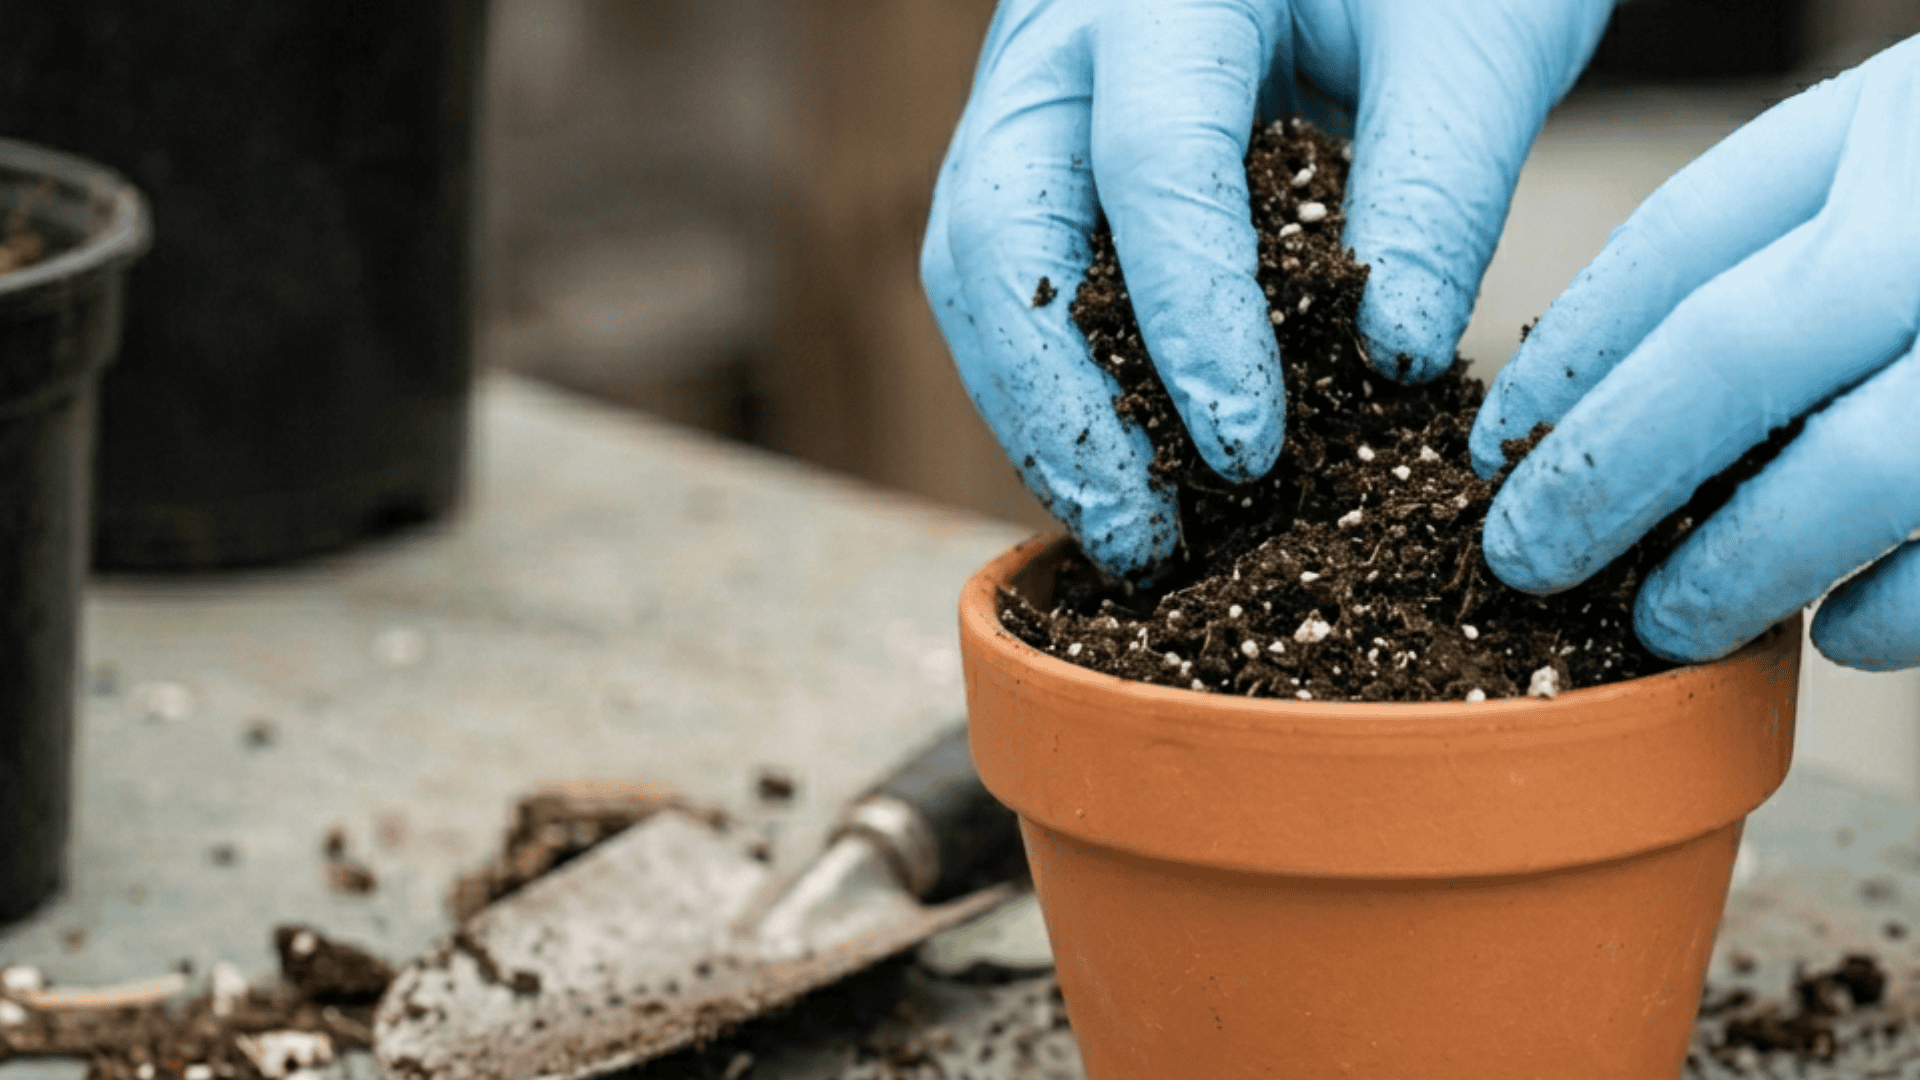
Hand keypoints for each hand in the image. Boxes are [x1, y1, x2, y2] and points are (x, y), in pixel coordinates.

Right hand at [922, 0, 1611, 576]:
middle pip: (996, 235)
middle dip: (1062, 407)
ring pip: (975, 273)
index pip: (1150, 161)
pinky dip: (1059, 386)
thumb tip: (1391, 361)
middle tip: (1149, 536)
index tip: (1250, 450)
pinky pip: (1011, 283)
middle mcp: (1057, 42)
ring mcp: (1025, 99)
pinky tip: (1126, 470)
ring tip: (1134, 534)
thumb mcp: (1474, 41)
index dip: (1192, 317)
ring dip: (1042, 418)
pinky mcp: (1036, 158)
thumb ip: (1437, 187)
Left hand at [1470, 36, 1919, 670]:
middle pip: (1744, 361)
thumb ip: (1752, 235)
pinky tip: (1836, 632)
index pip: (1686, 253)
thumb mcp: (1880, 143)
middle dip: (1607, 479)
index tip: (1495, 449)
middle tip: (1522, 563)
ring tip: (1662, 619)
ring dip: (1741, 567)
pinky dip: (1892, 611)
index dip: (1573, 365)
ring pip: (1868, 477)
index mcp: (1901, 125)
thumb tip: (1568, 395)